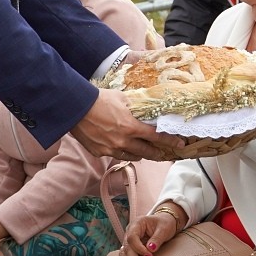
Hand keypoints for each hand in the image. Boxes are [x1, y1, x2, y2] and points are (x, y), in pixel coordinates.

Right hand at [70, 90, 185, 160]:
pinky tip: (122, 146)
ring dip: (140, 154)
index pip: (156, 137)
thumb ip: (136, 107)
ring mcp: (110, 149)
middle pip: (146, 152)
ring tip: (145, 151)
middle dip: (157, 153)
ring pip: (131, 156)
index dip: (170, 141)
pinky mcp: (99, 152)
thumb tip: (147, 109)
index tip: (180, 144)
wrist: (76, 108)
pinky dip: (121, 151)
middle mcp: (123, 141)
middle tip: (164, 153)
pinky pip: (115, 154)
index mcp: (132, 127)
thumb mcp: (123, 99)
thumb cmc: (100, 99)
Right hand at [117, 209, 179, 255]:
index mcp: (137, 224)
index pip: (132, 237)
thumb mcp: (164, 228)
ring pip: (124, 254)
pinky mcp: (131, 248)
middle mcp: (130, 232)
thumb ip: (157, 238)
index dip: (139, 248)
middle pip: (127, 248)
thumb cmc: (164, 223)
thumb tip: (151, 249)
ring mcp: (129, 241)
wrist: (164, 223)